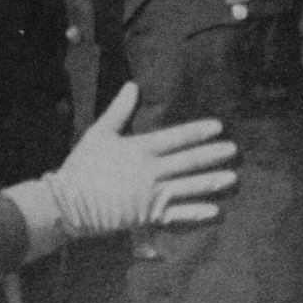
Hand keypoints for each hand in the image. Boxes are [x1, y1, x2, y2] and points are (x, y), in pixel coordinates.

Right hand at [45, 83, 235, 236]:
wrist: (69, 203)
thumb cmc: (83, 165)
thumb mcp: (99, 132)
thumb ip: (119, 109)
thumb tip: (133, 85)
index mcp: (139, 149)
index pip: (175, 138)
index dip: (197, 132)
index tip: (218, 127)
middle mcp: (149, 172)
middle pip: (187, 162)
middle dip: (212, 155)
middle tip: (234, 150)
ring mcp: (150, 196)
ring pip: (187, 187)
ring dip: (211, 182)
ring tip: (232, 178)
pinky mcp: (147, 216)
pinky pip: (177, 215)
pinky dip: (196, 213)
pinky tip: (214, 210)